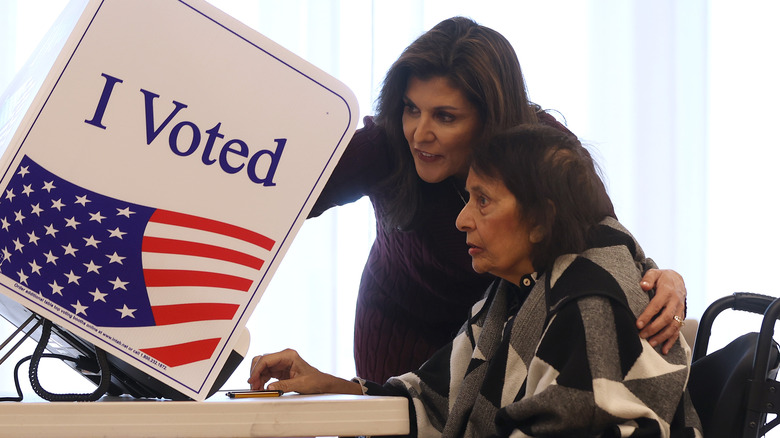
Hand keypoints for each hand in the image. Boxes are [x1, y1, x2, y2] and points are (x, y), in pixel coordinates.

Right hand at [247, 348, 361, 394]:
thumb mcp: (300, 384)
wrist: (322, 384)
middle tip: (253, 385)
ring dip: (258, 378)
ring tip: (257, 389)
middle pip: (262, 361)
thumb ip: (284, 385)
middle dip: (255, 373)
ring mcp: (281, 363)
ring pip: (262, 368)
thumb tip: (269, 388)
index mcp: (288, 355)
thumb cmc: (315, 380)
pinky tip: (261, 387)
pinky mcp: (280, 371)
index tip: (252, 380)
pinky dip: (262, 380)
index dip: (257, 369)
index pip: (266, 359)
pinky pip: (266, 373)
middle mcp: (283, 357)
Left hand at [636, 269, 686, 353]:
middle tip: (642, 335)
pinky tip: (664, 349)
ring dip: (662, 336)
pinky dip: (671, 341)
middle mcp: (675, 302)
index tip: (638, 324)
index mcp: (667, 292)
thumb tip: (644, 285)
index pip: (656, 305)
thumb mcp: (655, 273)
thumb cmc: (662, 278)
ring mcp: (679, 310)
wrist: (677, 279)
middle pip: (666, 318)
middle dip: (654, 328)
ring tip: (651, 343)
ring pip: (673, 326)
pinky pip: (678, 330)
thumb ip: (648, 278)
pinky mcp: (681, 316)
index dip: (647, 315)